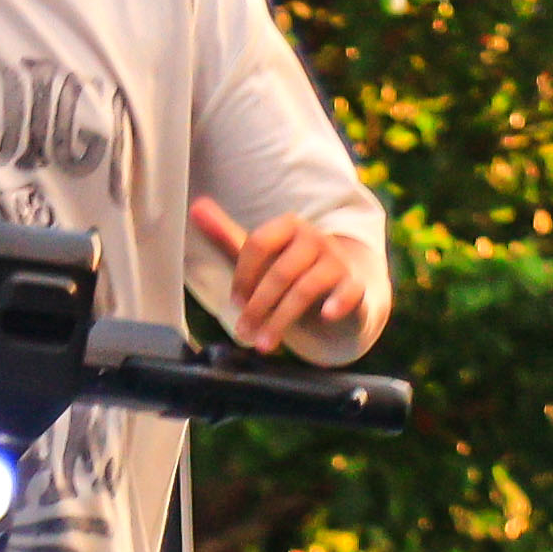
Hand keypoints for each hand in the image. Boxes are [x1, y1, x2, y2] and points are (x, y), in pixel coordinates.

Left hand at [188, 199, 370, 354]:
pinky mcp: (356, 285)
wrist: (346, 286)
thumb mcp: (262, 255)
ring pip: (305, 289)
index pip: (258, 244)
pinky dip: (338, 303)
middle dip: (258, 306)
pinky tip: (326, 316)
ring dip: (281, 320)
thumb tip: (195, 207)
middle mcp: (314, 239)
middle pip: (279, 272)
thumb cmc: (295, 271)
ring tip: (265, 344)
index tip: (235, 302)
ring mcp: (338, 261)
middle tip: (243, 332)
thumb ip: (229, 235)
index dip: (243, 275)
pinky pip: (348, 292)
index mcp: (288, 226)